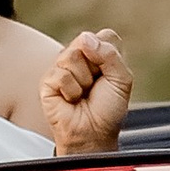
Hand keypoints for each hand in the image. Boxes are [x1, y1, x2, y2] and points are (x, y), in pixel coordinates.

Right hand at [42, 28, 131, 154]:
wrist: (94, 134)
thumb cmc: (108, 110)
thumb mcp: (121, 80)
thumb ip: (110, 54)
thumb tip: (86, 38)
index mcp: (98, 54)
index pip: (104, 36)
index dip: (109, 54)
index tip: (110, 74)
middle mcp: (78, 57)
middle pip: (86, 41)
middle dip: (96, 66)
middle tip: (95, 85)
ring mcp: (61, 67)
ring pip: (71, 56)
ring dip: (83, 80)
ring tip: (83, 94)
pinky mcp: (47, 81)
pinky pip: (61, 75)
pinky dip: (71, 91)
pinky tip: (71, 100)